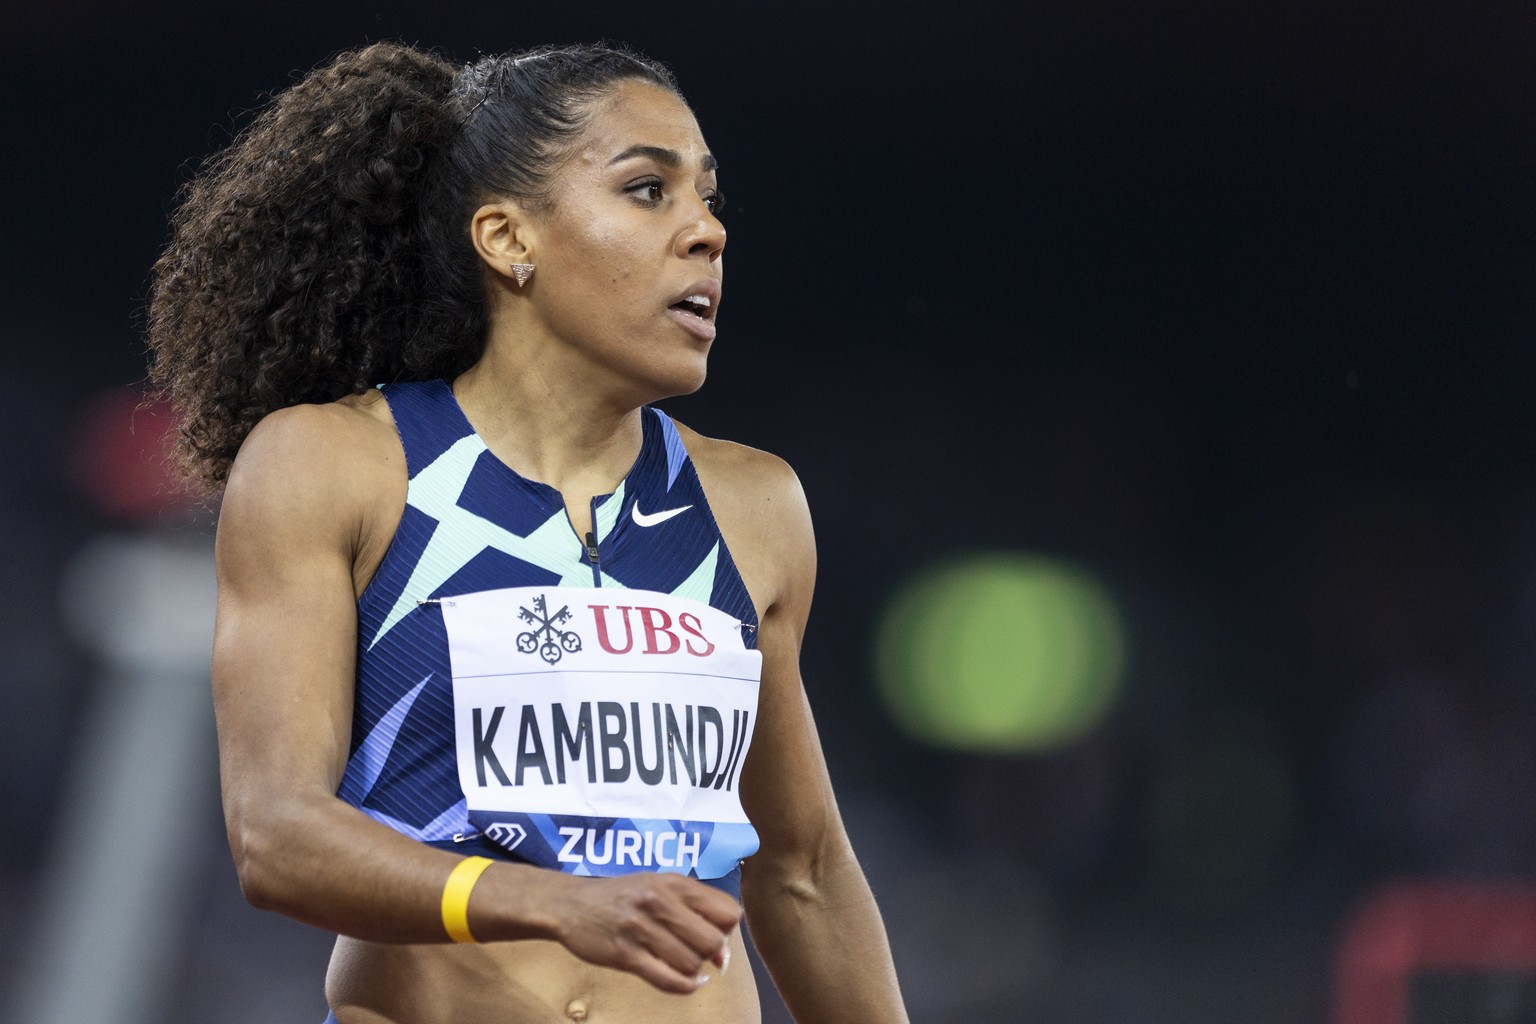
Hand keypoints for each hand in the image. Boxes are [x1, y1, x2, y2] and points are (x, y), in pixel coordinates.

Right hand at [550, 873, 739, 992]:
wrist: (570, 904)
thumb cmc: (623, 897)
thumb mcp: (659, 887)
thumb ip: (694, 910)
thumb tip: (723, 954)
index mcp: (674, 882)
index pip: (728, 911)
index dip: (726, 929)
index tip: (714, 935)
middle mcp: (660, 902)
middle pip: (712, 941)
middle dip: (711, 953)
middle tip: (697, 952)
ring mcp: (641, 929)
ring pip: (691, 963)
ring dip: (692, 969)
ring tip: (680, 961)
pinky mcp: (624, 955)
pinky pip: (668, 980)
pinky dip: (685, 987)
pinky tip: (686, 981)